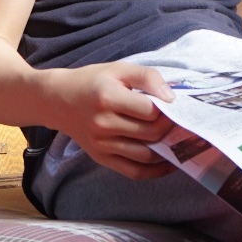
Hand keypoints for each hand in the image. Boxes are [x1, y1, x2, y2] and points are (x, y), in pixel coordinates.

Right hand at [45, 62, 176, 179]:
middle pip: (151, 133)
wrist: (58, 100)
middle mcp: (103, 124)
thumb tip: (171, 98)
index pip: (151, 111)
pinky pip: (133, 172)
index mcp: (108, 98)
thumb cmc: (93, 81)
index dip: (169, 109)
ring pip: (145, 155)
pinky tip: (168, 162)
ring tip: (179, 140)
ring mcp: (101, 145)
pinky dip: (155, 171)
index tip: (177, 105)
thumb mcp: (119, 69)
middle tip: (183, 122)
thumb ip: (148, 77)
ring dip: (168, 150)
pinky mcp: (101, 158)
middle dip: (172, 129)